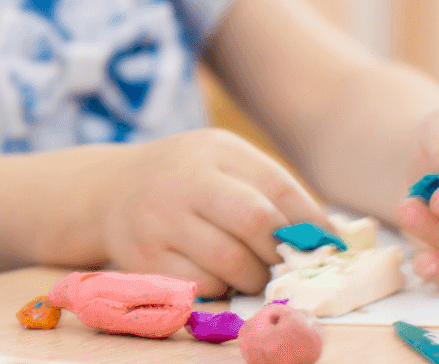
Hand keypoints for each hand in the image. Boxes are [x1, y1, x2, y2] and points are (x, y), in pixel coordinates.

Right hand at [93, 129, 329, 298]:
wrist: (109, 189)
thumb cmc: (184, 177)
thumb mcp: (222, 162)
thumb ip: (270, 190)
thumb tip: (329, 236)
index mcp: (214, 150)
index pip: (279, 188)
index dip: (310, 223)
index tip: (325, 245)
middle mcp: (184, 180)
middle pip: (256, 223)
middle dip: (281, 252)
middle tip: (284, 261)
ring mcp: (159, 219)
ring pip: (232, 262)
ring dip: (255, 276)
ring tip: (252, 270)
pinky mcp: (144, 255)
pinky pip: (203, 284)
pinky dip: (222, 287)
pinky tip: (216, 272)